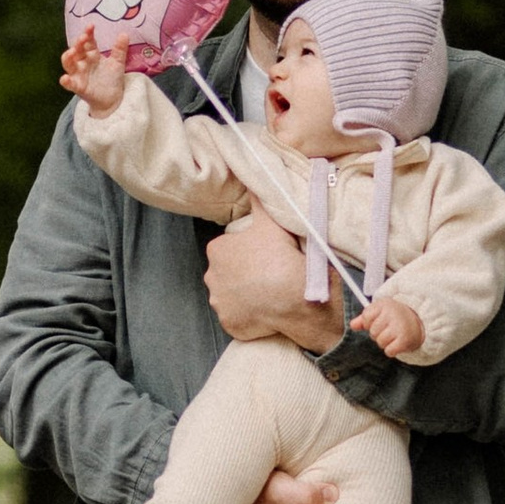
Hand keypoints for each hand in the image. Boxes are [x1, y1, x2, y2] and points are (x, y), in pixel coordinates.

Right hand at [60, 26, 127, 112]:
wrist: (112, 99)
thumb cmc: (111, 79)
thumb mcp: (118, 63)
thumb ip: (119, 49)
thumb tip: (124, 34)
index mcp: (92, 54)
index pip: (88, 41)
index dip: (88, 33)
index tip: (91, 26)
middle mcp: (83, 62)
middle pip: (77, 50)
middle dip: (78, 43)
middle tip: (83, 37)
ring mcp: (79, 74)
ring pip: (68, 64)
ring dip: (68, 57)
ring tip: (72, 52)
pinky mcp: (78, 87)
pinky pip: (69, 83)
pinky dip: (66, 81)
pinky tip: (65, 78)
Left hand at [203, 207, 342, 351]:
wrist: (293, 299)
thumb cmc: (281, 258)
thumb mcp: (272, 223)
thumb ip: (259, 201)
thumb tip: (252, 179)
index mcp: (217, 250)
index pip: (230, 248)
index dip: (249, 251)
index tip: (266, 255)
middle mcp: (211, 277)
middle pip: (228, 272)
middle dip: (243, 273)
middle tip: (269, 273)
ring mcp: (219, 303)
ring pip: (231, 296)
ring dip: (245, 295)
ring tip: (269, 293)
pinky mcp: (230, 323)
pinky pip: (238, 318)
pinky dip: (250, 315)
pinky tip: (266, 310)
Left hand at [354, 293, 424, 359]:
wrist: (419, 323)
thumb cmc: (395, 317)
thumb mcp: (380, 312)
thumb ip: (365, 318)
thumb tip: (352, 325)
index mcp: (384, 304)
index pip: (366, 317)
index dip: (370, 323)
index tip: (379, 321)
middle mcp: (392, 313)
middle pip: (373, 332)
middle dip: (378, 334)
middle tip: (389, 329)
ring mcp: (399, 326)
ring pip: (380, 342)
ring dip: (385, 343)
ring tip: (394, 336)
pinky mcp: (405, 339)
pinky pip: (389, 351)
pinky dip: (392, 350)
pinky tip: (398, 343)